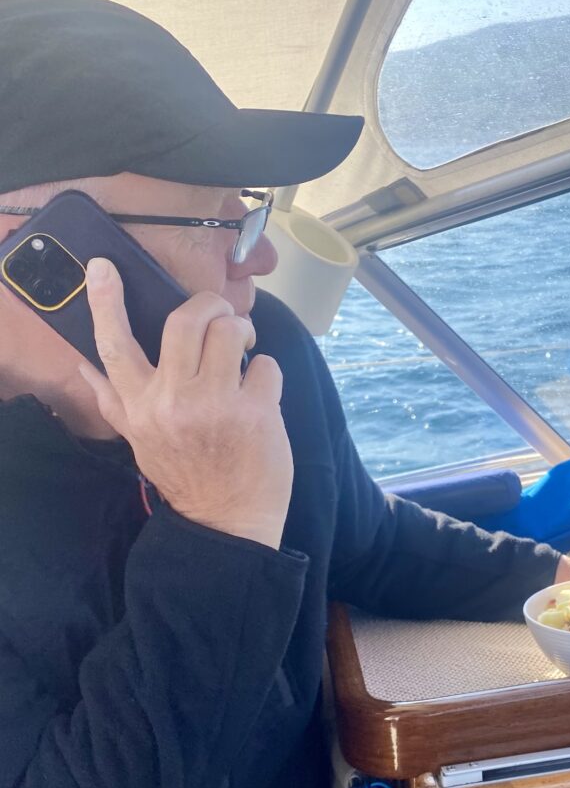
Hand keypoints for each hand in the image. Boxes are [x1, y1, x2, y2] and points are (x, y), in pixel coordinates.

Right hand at [78, 258, 292, 549]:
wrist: (226, 520)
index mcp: (139, 406)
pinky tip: (262, 392)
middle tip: (222, 315)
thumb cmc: (186, 474)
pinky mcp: (255, 412)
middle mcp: (172, 400)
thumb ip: (115, 401)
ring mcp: (216, 404)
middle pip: (185, 320)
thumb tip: (84, 367)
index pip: (114, 345)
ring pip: (230, 331)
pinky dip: (268, 371)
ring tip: (245, 350)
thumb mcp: (139, 440)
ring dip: (243, 332)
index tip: (102, 267)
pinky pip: (266, 364)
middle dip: (210, 304)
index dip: (105, 302)